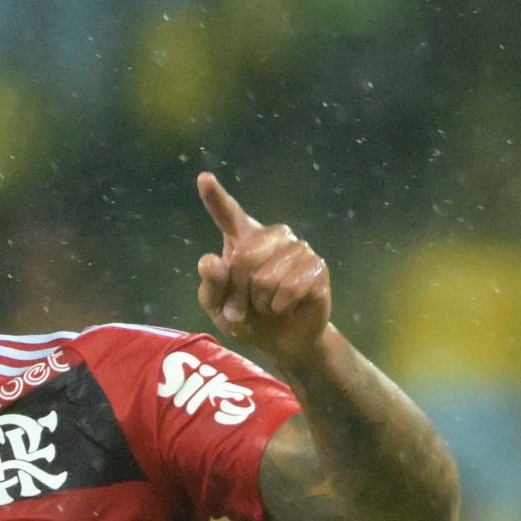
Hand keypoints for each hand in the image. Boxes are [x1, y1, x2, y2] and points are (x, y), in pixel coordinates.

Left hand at [196, 172, 332, 379]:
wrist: (283, 341)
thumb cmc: (249, 318)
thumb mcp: (219, 308)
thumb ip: (211, 286)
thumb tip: (209, 260)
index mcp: (243, 240)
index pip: (228, 215)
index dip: (216, 198)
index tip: (204, 179)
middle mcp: (272, 236)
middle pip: (244, 257)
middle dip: (238, 292)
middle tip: (242, 309)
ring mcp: (298, 248)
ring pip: (266, 277)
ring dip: (261, 303)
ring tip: (267, 307)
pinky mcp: (317, 266)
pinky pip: (289, 288)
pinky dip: (280, 306)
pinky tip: (285, 307)